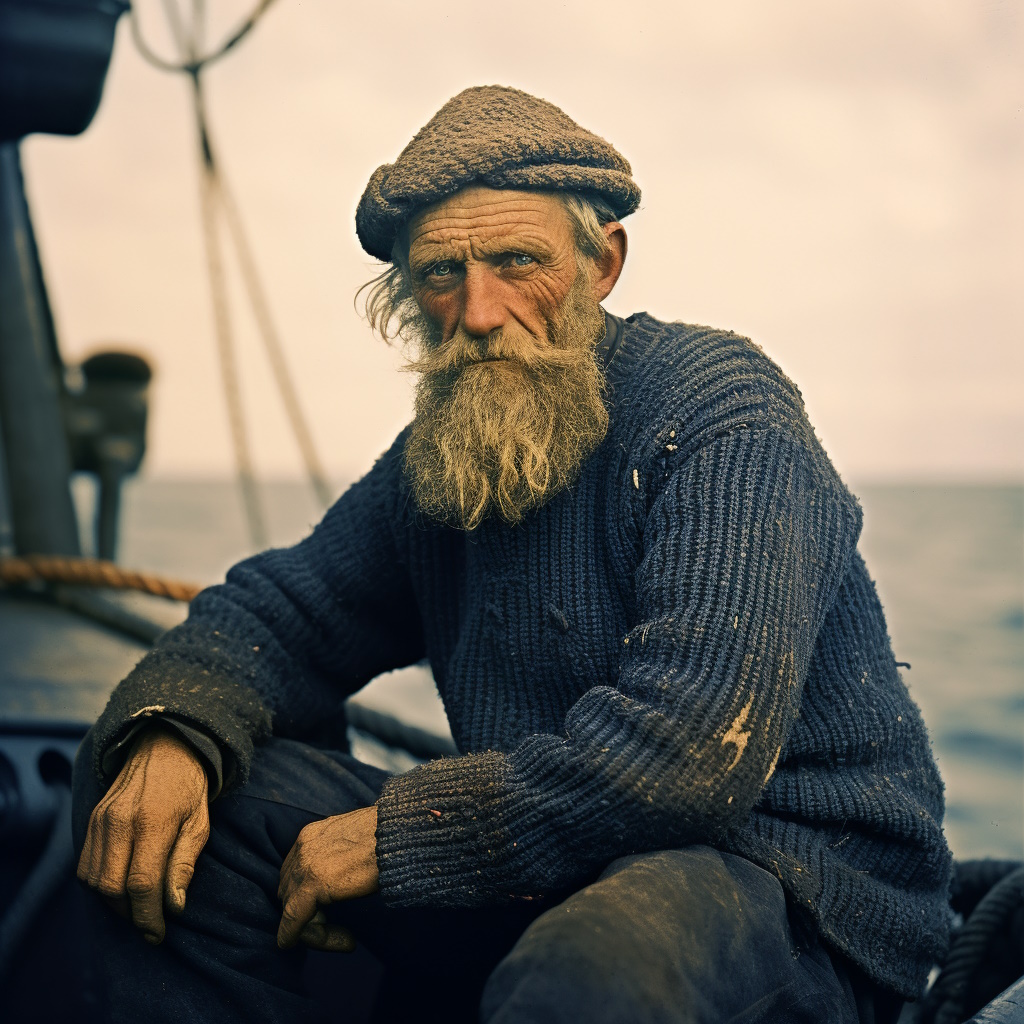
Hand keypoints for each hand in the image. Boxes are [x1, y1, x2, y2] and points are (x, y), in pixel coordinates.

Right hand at [77, 725, 209, 943]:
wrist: (165, 748)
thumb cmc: (189, 787)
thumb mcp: (200, 823)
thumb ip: (184, 864)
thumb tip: (174, 907)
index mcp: (153, 822)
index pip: (141, 883)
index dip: (148, 916)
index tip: (158, 934)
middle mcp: (120, 822)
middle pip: (111, 888)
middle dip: (130, 914)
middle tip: (150, 924)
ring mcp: (101, 820)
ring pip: (94, 881)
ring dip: (113, 903)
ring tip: (138, 906)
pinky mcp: (92, 820)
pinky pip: (85, 866)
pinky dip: (99, 886)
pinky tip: (121, 888)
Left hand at [277, 805, 378, 952]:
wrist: (402, 833)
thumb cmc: (390, 838)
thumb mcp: (356, 845)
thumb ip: (339, 859)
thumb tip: (339, 880)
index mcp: (312, 836)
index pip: (295, 876)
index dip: (310, 901)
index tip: (333, 915)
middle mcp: (302, 847)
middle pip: (290, 893)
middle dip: (310, 916)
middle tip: (342, 932)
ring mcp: (304, 864)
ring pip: (291, 909)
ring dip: (315, 930)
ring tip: (347, 940)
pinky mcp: (312, 883)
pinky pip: (293, 920)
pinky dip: (294, 936)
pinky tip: (314, 945)